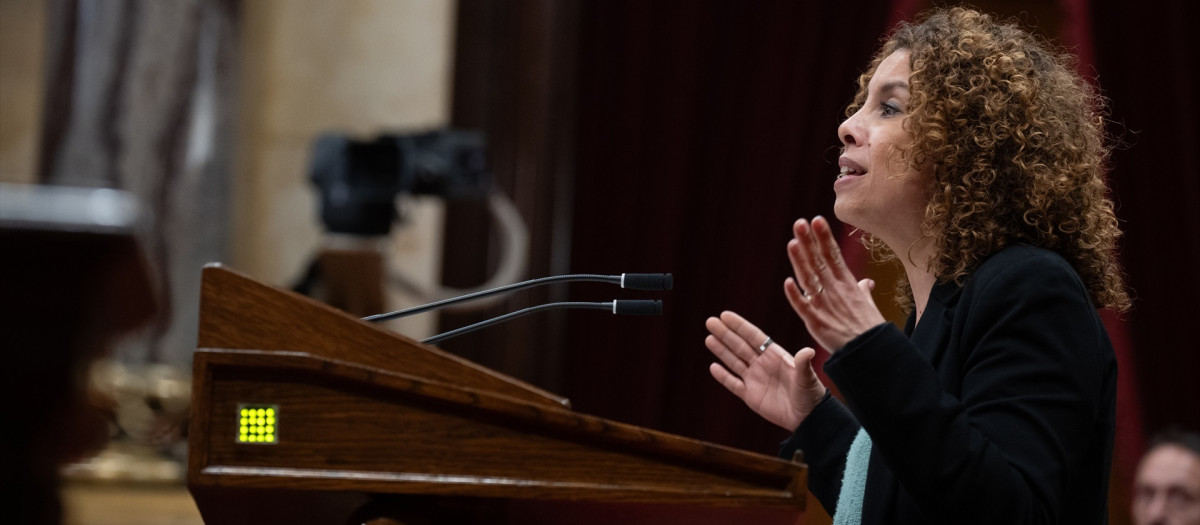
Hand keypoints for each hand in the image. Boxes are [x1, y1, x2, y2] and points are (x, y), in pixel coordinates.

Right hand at [705, 311, 826, 430]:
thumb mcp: (807, 378)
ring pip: (734, 362)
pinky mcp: (750, 395)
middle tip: (710, 322)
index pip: (753, 337)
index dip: (739, 326)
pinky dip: (723, 376)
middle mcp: (762, 364)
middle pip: (740, 346)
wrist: (806, 417)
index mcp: (774, 355)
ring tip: (708, 338)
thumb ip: (803, 364)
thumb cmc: (810, 394)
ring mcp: (755, 379)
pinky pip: (733, 384)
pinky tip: (713, 367)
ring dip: (721, 351)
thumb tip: (808, 350)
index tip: (725, 315)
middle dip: (725, 334)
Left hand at [784, 216, 884, 351]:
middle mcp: (836, 292)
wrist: (873, 354)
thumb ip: (863, 291)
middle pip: (819, 262)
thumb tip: (866, 282)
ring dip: (800, 261)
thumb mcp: (869, 306)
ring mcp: (826, 307)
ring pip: (810, 279)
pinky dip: (795, 296)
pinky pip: (804, 308)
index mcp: (848, 285)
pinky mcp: (817, 324)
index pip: (834, 256)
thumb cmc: (870, 330)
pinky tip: (787, 282)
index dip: (824, 237)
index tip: (816, 219)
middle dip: (809, 242)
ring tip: (792, 242)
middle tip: (799, 222)